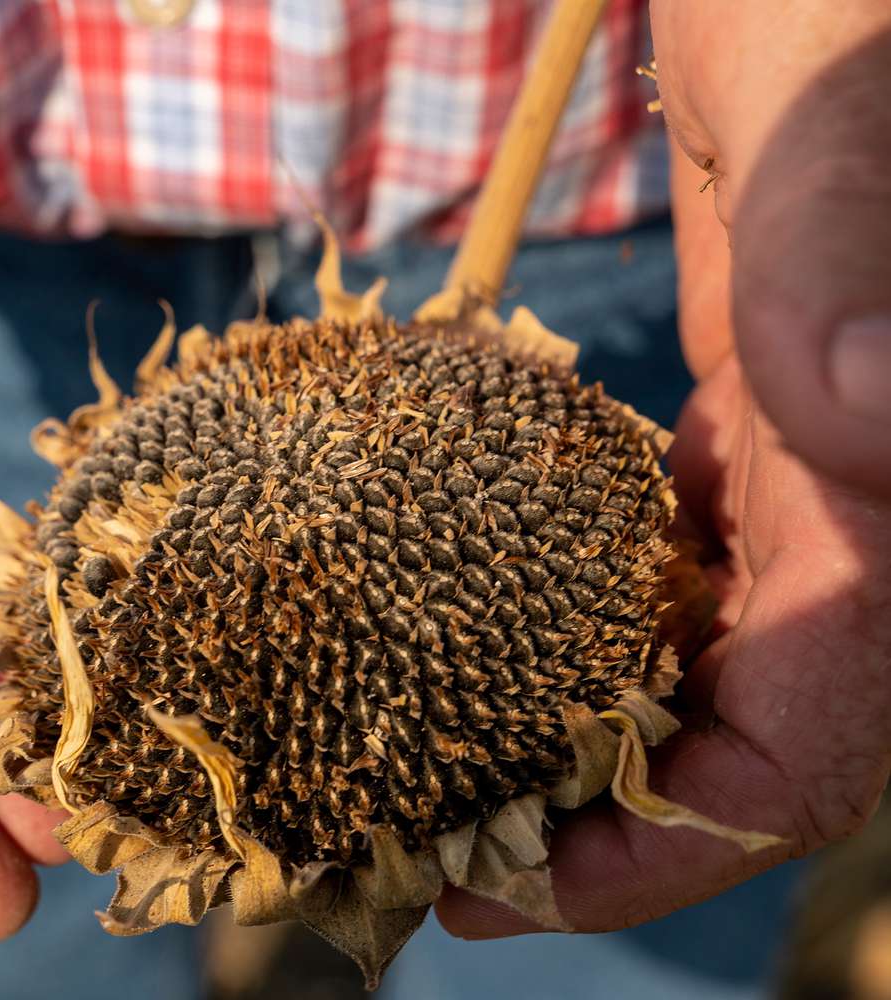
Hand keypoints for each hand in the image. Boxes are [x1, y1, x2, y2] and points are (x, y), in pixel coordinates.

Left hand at [439, 1, 890, 935]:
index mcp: (888, 490)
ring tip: (426, 782)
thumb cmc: (847, 4)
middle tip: (424, 859)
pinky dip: (569, 632)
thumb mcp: (843, 105)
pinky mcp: (727, 429)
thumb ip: (852, 247)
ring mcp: (788, 474)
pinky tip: (469, 644)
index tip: (497, 884)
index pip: (808, 749)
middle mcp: (850, 510)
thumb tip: (863, 411)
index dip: (666, 848)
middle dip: (593, 831)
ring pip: (696, 669)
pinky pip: (657, 573)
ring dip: (576, 747)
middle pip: (737, 745)